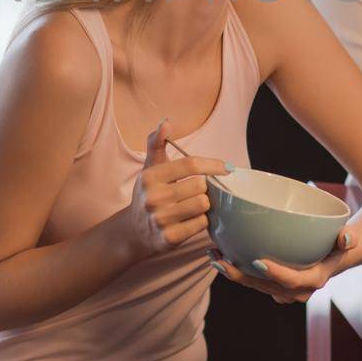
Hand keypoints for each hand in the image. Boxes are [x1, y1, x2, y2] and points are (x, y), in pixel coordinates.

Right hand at [121, 120, 230, 261]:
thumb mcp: (150, 167)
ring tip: (195, 205)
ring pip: (203, 205)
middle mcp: (153, 197)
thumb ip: (157, 142)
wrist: (134, 231)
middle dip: (205, 188)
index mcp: (150, 176)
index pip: (190, 164)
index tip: (227, 168)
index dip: (213, 164)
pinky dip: (202, 221)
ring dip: (205, 205)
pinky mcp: (169, 238)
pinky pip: (201, 224)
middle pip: (200, 186)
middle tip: (200, 191)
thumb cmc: (149, 193)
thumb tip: (166, 122)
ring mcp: (160, 219)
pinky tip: (192, 219)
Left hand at [208, 228, 356, 304]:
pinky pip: (252, 281)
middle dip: (242, 276)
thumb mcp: (346, 240)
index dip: (275, 274)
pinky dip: (235, 270)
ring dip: (233, 273)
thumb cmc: (337, 244)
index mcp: (313, 281)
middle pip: (265, 287)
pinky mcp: (272, 285)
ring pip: (254, 286)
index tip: (257, 261)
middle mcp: (296, 291)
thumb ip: (348, 239)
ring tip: (214, 257)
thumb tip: (347, 237)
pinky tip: (218, 256)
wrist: (333, 256)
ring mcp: (282, 291)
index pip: (292, 281)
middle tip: (222, 260)